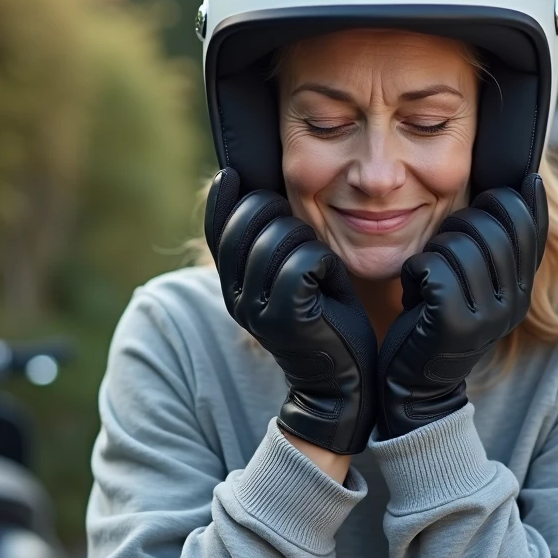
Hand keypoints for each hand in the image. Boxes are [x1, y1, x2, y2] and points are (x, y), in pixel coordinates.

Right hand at [205, 168, 377, 454]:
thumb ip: (269, 243)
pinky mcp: (286, 317)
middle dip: (280, 213)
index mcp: (232, 286)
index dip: (223, 198)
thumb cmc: (326, 320)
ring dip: (309, 241)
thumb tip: (250, 190)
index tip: (234, 173)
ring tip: (319, 265)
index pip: (216, 229)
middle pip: (248, 220)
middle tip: (303, 236)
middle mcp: (236, 297)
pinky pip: (305, 261)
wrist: (340, 384)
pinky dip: (326, 264)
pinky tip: (331, 283)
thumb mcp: (289, 277)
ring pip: (279, 237)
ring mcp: (258, 308)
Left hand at [376, 174, 548, 439]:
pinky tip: (414, 293)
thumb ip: (498, 241)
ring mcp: (487, 316)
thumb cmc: (436, 317)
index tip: (513, 185)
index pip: (532, 228)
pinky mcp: (454, 324)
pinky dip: (414, 272)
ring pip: (458, 245)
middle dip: (460, 224)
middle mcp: (514, 304)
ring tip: (429, 276)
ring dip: (433, 252)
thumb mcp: (477, 280)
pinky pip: (432, 267)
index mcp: (524, 290)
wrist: (415, 387)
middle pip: (492, 228)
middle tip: (443, 247)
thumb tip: (531, 179)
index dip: (521, 200)